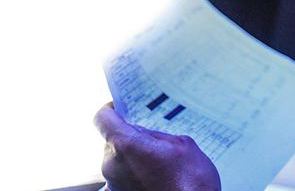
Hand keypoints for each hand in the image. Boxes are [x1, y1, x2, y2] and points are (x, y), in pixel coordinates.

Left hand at [94, 103, 220, 190]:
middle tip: (155, 146)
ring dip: (133, 160)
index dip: (111, 111)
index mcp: (127, 144)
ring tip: (159, 168)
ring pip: (118, 161)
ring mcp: (113, 184)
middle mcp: (113, 165)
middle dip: (131, 140)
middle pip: (113, 141)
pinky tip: (153, 181)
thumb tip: (145, 135)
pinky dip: (133, 177)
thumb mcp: (183, 145)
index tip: (119, 110)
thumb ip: (157, 136)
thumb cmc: (191, 182)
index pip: (102, 118)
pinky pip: (121, 179)